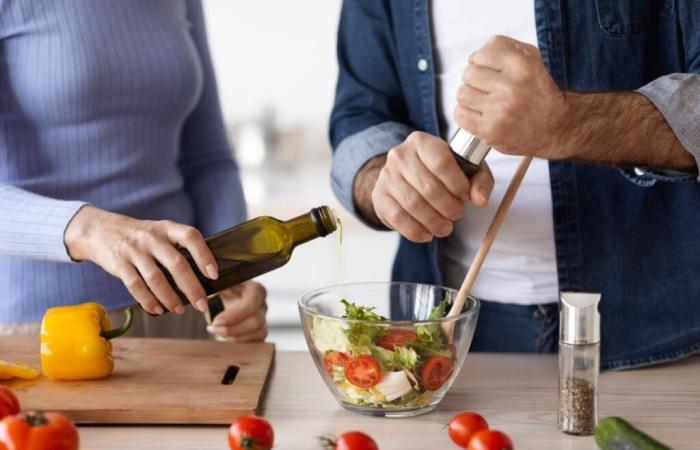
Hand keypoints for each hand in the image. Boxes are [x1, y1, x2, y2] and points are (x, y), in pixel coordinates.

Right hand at [64, 205, 217, 314]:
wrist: (99, 230)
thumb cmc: (140, 236)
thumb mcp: (159, 232)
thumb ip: (177, 247)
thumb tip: (203, 276)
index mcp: (167, 228)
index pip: (191, 237)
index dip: (204, 255)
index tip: (214, 274)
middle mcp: (152, 237)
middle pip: (176, 263)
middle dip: (192, 287)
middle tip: (202, 304)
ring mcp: (134, 250)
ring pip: (156, 278)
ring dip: (170, 298)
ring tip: (179, 310)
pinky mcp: (119, 264)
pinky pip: (135, 286)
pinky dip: (148, 300)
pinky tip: (157, 309)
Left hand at [206, 281, 267, 341]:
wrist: (225, 295)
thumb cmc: (222, 288)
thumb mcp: (218, 284)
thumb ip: (214, 289)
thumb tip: (203, 301)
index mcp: (255, 290)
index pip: (250, 305)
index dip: (233, 317)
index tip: (215, 322)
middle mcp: (262, 304)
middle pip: (255, 322)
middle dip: (231, 329)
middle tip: (212, 328)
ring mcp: (263, 318)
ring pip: (258, 334)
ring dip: (235, 337)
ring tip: (217, 331)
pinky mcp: (260, 330)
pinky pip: (256, 341)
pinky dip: (239, 342)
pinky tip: (225, 336)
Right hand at [370, 131, 493, 242]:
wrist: (405, 176)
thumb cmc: (440, 172)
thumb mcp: (465, 168)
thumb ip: (480, 180)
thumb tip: (480, 199)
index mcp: (422, 141)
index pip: (441, 163)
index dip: (457, 185)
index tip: (465, 197)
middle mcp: (400, 155)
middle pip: (428, 187)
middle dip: (448, 208)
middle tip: (457, 215)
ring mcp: (386, 176)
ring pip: (413, 205)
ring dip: (434, 222)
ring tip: (445, 228)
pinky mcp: (379, 196)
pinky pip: (398, 218)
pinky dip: (416, 231)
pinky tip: (427, 233)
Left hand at [454, 35, 566, 157]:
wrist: (555, 127)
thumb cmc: (538, 91)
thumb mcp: (531, 58)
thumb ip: (503, 47)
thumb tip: (473, 56)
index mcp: (522, 65)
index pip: (480, 54)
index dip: (481, 62)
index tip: (490, 71)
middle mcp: (511, 87)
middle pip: (468, 73)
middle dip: (475, 80)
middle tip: (488, 88)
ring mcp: (500, 110)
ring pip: (462, 94)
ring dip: (470, 97)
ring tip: (485, 102)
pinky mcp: (490, 130)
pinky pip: (460, 114)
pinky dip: (466, 114)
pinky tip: (480, 115)